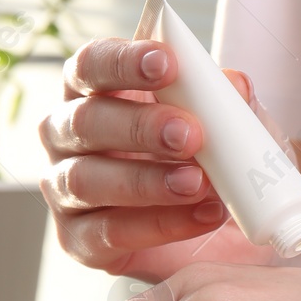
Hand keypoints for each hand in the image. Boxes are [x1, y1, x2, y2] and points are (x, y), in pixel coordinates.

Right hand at [39, 37, 278, 281]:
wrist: (223, 235)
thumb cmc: (210, 161)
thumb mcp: (231, 129)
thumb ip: (229, 105)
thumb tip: (235, 85)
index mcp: (96, 92)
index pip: (91, 64)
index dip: (123, 61)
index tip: (167, 63)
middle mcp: (68, 136)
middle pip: (84, 121)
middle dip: (140, 125)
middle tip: (192, 134)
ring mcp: (65, 190)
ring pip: (85, 179)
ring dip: (146, 180)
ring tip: (198, 182)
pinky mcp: (78, 239)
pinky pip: (107, 232)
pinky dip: (159, 224)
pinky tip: (202, 215)